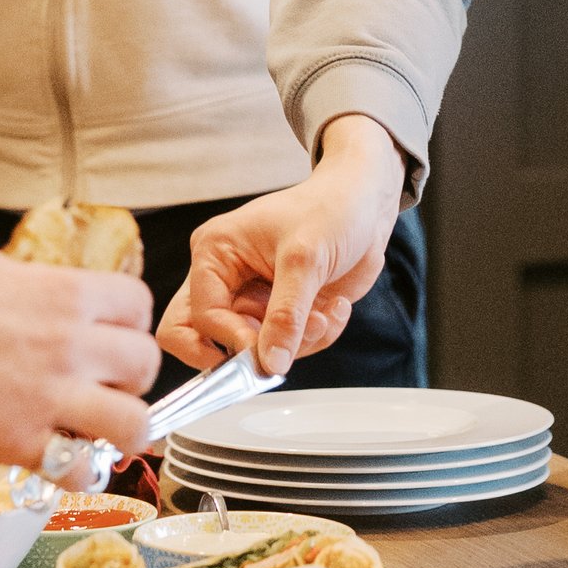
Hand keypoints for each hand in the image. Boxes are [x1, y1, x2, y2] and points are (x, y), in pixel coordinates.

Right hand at [0, 242, 155, 466]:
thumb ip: (40, 295)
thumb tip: (52, 311)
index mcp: (67, 292)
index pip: (138, 308)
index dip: (127, 326)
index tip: (109, 338)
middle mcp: (71, 343)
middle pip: (144, 366)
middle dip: (127, 378)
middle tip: (98, 386)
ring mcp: (49, 395)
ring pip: (135, 424)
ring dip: (120, 430)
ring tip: (92, 430)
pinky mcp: (18, 441)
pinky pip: (82, 471)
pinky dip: (77, 472)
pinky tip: (54, 458)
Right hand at [157, 115, 403, 375]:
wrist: (366, 204)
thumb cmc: (330, 209)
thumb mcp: (305, 259)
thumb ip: (286, 315)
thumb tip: (269, 363)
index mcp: (215, 254)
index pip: (201, 316)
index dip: (232, 340)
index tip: (267, 353)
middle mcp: (227, 279)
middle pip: (206, 339)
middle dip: (251, 352)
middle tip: (279, 355)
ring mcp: (255, 299)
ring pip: (256, 350)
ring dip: (298, 342)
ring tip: (325, 314)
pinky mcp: (282, 312)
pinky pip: (289, 346)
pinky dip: (317, 337)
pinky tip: (335, 307)